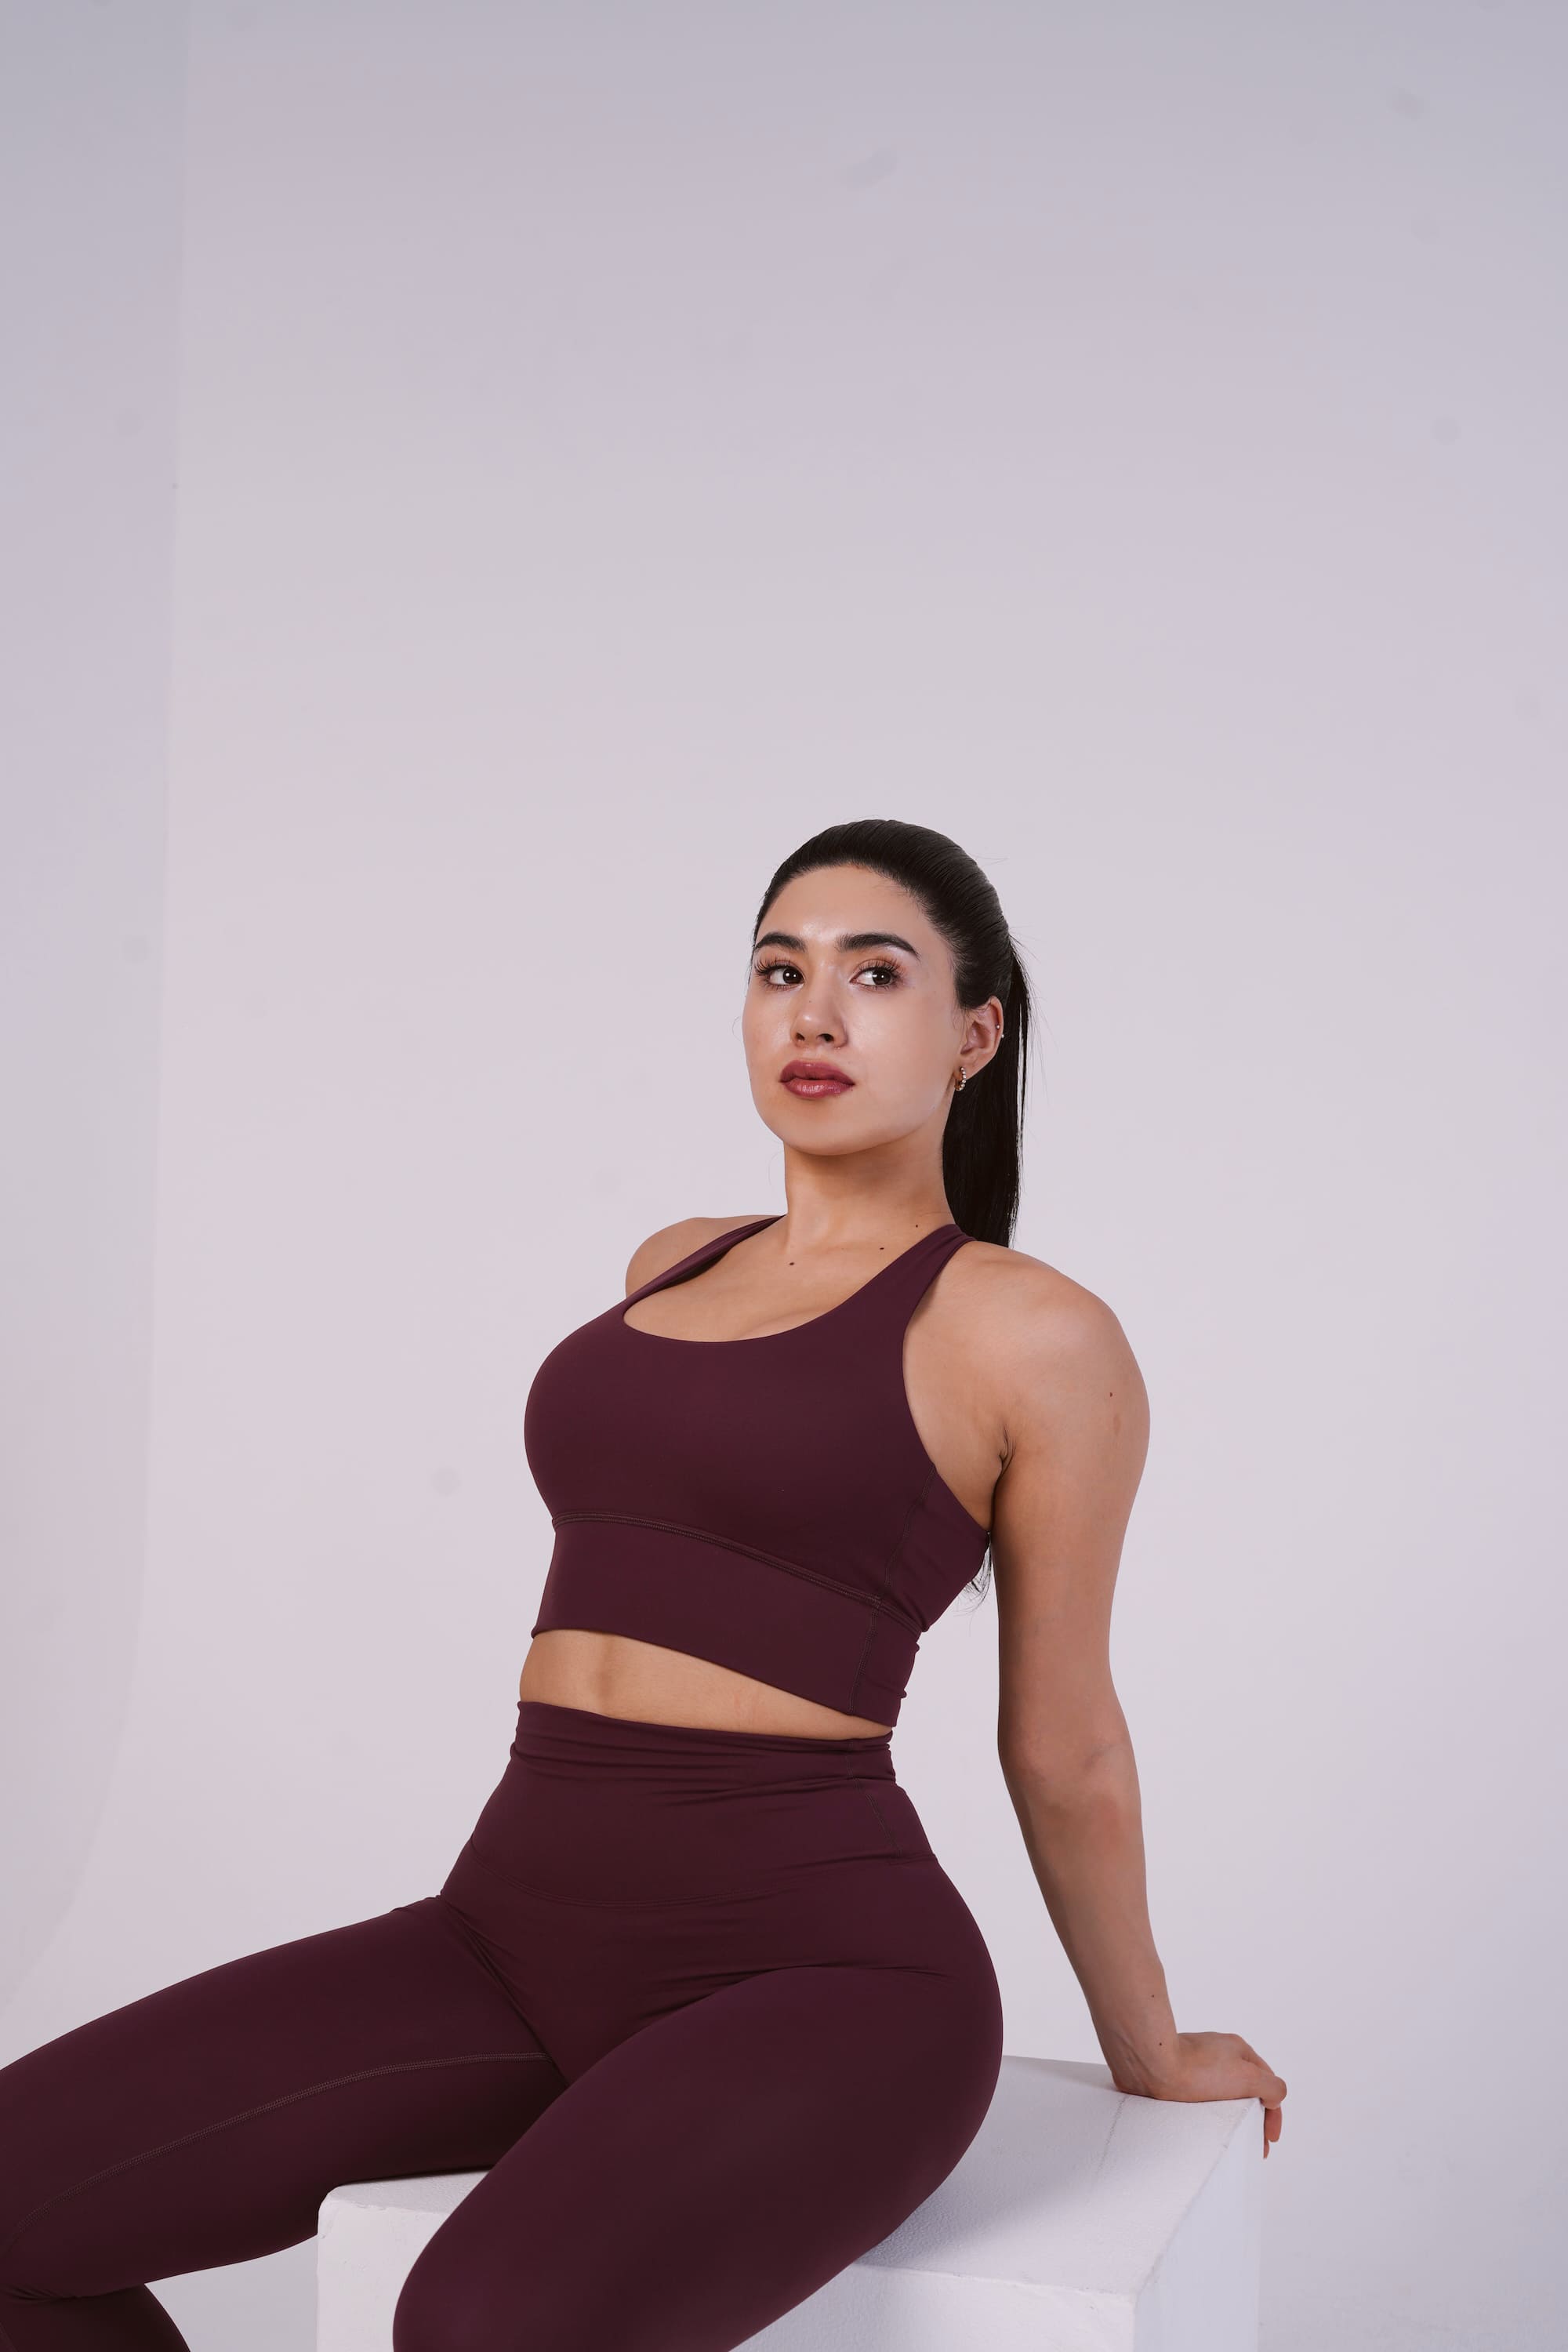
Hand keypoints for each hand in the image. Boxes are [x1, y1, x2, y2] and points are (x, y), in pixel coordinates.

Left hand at [1117, 2031, 1285, 2156]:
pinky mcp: (1176, 2075)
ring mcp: (1196, 2063)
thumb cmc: (1199, 2070)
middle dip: (1253, 2117)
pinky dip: (1208, 2112)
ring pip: (1222, 2094)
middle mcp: (1218, 2053)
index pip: (1267, 2083)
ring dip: (1231, 2116)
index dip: (1274, 2112)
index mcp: (1238, 2049)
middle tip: (1254, 2146)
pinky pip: (1199, 2097)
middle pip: (1245, 2088)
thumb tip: (1274, 2097)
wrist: (1150, 2066)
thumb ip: (1272, 2087)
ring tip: (1230, 2139)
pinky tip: (1205, 2126)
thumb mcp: (1249, 2077)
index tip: (1269, 2140)